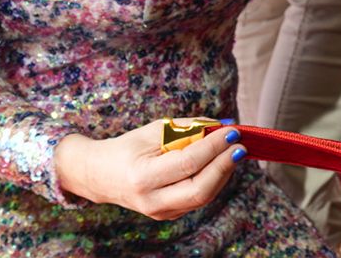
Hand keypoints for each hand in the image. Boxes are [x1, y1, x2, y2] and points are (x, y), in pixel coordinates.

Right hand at [54, 119, 245, 219]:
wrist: (100, 175)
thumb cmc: (128, 148)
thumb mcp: (154, 131)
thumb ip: (189, 128)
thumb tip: (222, 126)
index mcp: (142, 177)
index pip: (188, 163)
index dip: (214, 147)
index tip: (232, 131)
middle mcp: (151, 201)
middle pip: (200, 189)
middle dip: (224, 165)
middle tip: (240, 145)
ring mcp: (160, 212)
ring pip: (203, 197)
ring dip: (223, 173)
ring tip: (234, 151)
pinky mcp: (168, 215)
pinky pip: (198, 199)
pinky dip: (213, 180)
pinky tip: (220, 163)